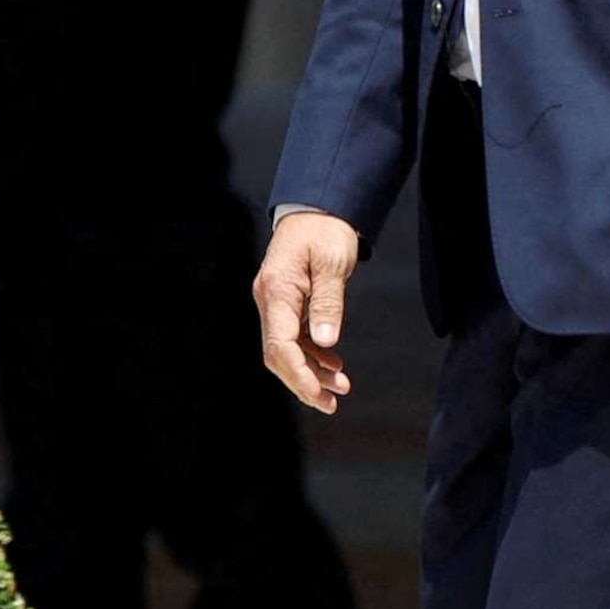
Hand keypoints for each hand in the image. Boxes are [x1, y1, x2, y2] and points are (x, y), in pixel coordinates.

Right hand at [253, 213, 360, 414]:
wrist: (318, 206)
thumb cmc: (326, 228)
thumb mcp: (333, 263)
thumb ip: (329, 303)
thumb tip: (325, 342)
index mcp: (276, 290)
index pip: (280, 345)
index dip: (298, 376)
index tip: (320, 396)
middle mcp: (269, 299)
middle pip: (278, 354)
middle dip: (303, 382)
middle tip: (332, 402)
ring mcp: (275, 301)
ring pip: (286, 349)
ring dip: (310, 371)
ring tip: (341, 386)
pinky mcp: (285, 301)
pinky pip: (293, 336)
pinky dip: (312, 354)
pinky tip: (332, 363)